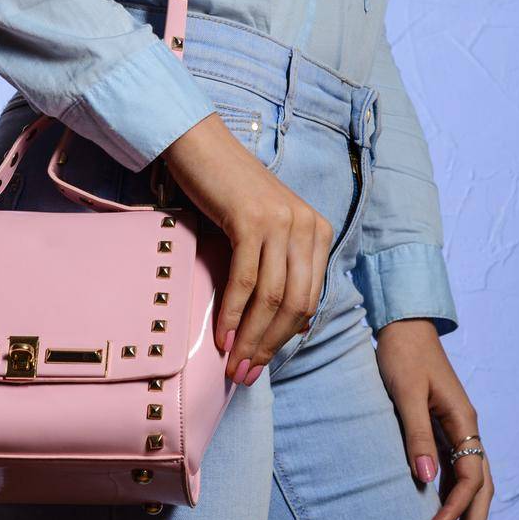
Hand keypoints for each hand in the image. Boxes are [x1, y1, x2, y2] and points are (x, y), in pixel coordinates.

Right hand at [163, 112, 333, 382]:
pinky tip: (221, 334)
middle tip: (243, 374)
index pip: (308, 301)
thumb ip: (277, 268)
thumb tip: (277, 329)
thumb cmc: (227, 192)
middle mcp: (307, 225)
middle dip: (268, 346)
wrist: (201, 146)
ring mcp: (282, 222)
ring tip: (232, 363)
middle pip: (295, 304)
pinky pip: (246, 280)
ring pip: (273, 298)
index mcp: (317, 231)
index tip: (258, 364)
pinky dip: (233, 312)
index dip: (283, 340)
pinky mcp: (253, 220)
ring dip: (250, 337)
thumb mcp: (265, 230)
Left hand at [374, 317, 493, 519]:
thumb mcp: (406, 392)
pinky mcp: (444, 427)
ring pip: (474, 481)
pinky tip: (446, 514)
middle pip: (482, 487)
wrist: (403, 324)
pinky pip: (458, 470)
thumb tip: (427, 480)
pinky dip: (457, 496)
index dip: (455, 508)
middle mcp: (467, 428)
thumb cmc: (402, 353)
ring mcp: (458, 428)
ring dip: (468, 516)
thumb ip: (416, 434)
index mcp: (463, 420)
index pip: (470, 477)